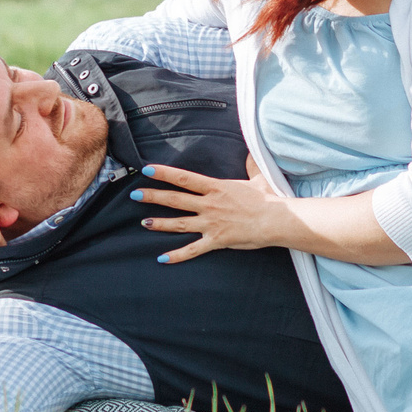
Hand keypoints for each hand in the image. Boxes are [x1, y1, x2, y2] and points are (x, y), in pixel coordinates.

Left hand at [132, 160, 293, 263]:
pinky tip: (162, 258)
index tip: (147, 170)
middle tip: (134, 195)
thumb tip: (251, 153)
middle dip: (153, 197)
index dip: (164, 173)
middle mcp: (209, 204)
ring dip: (160, 223)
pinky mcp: (216, 240)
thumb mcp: (259, 178)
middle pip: (175, 199)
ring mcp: (211, 223)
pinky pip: (193, 249)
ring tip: (143, 223)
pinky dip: (177, 255)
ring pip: (179, 223)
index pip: (184, 178)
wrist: (277, 220)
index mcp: (216, 187)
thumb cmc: (269, 199)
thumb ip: (251, 165)